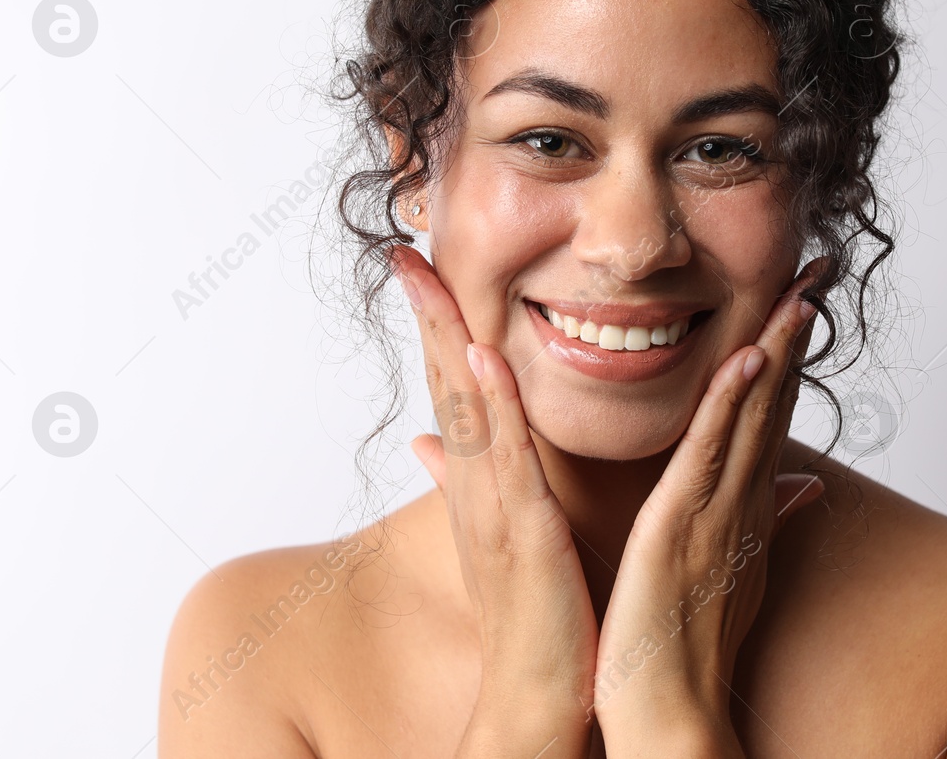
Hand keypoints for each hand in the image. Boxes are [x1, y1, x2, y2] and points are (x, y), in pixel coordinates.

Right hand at [395, 245, 597, 757]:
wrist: (541, 697)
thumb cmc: (537, 616)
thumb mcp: (503, 537)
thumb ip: (476, 482)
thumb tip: (429, 443)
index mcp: (480, 485)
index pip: (452, 390)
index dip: (434, 327)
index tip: (418, 268)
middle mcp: (476, 487)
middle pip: (445, 385)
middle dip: (427, 315)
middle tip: (404, 248)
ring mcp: (493, 507)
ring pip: (465, 408)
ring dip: (450, 338)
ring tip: (428, 277)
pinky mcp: (524, 535)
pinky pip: (506, 460)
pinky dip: (494, 407)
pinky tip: (486, 357)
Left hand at [588, 258, 828, 752]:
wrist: (669, 713)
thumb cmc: (685, 646)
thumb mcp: (735, 571)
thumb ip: (766, 518)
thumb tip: (805, 484)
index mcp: (744, 506)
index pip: (773, 414)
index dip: (791, 354)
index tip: (803, 299)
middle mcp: (742, 501)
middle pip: (776, 402)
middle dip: (796, 334)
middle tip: (816, 269)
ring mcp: (718, 512)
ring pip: (754, 417)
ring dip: (777, 352)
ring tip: (797, 292)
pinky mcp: (683, 527)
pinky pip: (711, 455)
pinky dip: (732, 405)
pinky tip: (748, 358)